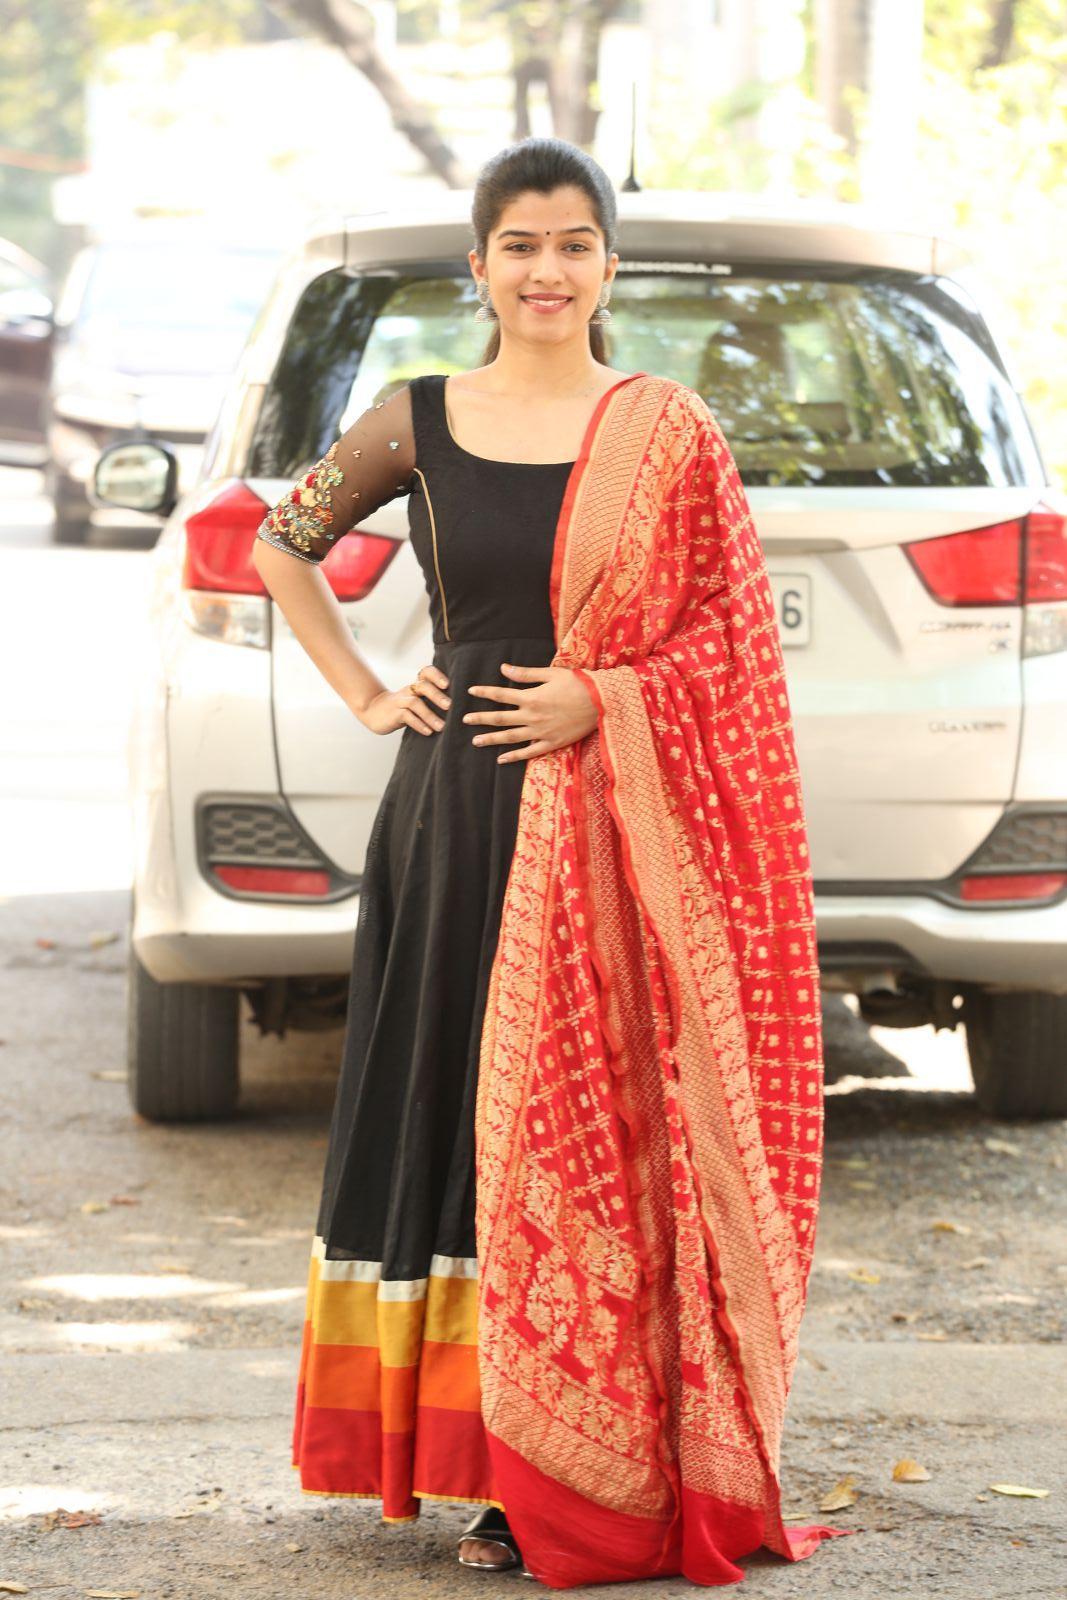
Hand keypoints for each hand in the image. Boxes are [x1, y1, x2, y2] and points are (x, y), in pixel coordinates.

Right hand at [356, 664, 450, 734]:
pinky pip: (407, 717)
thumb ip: (431, 700)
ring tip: (442, 727)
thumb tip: (459, 708)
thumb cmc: (402, 707)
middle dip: (437, 695)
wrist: (373, 711)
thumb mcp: (416, 700)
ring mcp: (400, 701)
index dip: (436, 675)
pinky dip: (419, 724)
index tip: (448, 685)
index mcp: (416, 686)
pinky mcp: (394, 714)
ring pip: (415, 703)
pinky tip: (428, 732)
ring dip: (430, 715)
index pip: (426, 673)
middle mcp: (409, 691)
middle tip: (450, 706)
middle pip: (422, 686)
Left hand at [463, 662, 598, 762]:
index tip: (470, 692)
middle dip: (480, 719)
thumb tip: (504, 668)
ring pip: (510, 738)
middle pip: (500, 718)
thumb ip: (526, 674)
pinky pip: (529, 752)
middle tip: (464, 720)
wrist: (601, 702)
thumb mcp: (551, 674)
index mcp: (531, 697)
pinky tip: (501, 759)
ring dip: (491, 739)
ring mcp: (541, 732)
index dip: (484, 692)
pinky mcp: (552, 743)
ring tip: (475, 741)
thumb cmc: (578, 684)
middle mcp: (532, 716)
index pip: (501, 695)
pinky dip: (514, 757)